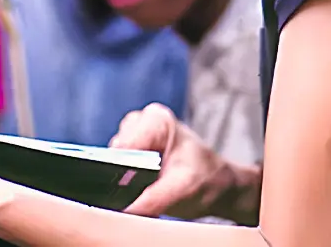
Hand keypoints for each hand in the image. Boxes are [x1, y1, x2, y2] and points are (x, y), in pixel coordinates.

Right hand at [109, 103, 252, 220]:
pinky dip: (125, 182)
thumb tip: (124, 209)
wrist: (219, 186)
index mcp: (156, 120)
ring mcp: (135, 135)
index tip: (130, 190)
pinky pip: (114, 167)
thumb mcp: (183, 189)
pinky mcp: (131, 150)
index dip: (122, 171)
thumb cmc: (208, 180)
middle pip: (114, 153)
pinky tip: (141, 189)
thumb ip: (153, 197)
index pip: (123, 146)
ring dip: (124, 181)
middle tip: (144, 191)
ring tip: (147, 190)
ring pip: (111, 162)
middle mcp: (141, 122)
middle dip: (124, 177)